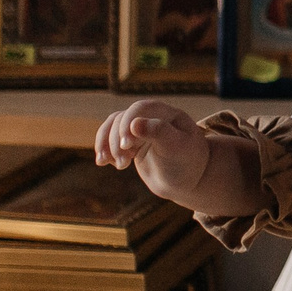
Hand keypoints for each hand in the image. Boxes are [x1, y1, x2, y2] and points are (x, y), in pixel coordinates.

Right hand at [92, 100, 220, 203]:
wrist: (185, 182)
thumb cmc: (186, 163)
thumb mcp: (177, 148)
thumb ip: (159, 133)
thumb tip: (134, 124)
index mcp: (167, 113)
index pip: (141, 108)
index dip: (128, 123)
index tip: (126, 145)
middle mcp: (151, 117)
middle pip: (123, 118)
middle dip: (117, 140)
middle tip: (123, 164)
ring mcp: (139, 128)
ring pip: (112, 127)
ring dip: (108, 145)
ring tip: (115, 165)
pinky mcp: (130, 141)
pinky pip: (110, 139)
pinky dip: (104, 149)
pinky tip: (104, 163)